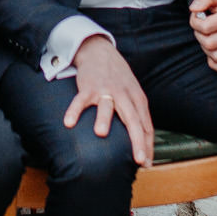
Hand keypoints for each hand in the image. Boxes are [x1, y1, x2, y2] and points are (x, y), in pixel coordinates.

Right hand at [63, 34, 152, 166]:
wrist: (100, 51)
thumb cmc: (118, 78)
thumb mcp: (133, 94)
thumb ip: (137, 115)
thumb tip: (143, 142)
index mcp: (137, 99)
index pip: (145, 125)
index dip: (147, 145)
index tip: (146, 164)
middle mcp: (124, 95)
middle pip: (132, 119)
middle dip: (136, 140)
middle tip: (138, 159)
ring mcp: (106, 90)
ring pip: (107, 106)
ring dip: (103, 119)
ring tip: (101, 134)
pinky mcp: (88, 86)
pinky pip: (80, 100)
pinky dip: (74, 110)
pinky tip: (69, 122)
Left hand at [188, 0, 216, 72]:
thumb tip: (193, 9)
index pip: (205, 27)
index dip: (194, 21)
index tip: (197, 16)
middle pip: (209, 44)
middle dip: (199, 35)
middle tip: (201, 27)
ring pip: (215, 56)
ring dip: (205, 47)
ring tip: (208, 35)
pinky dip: (215, 62)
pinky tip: (213, 48)